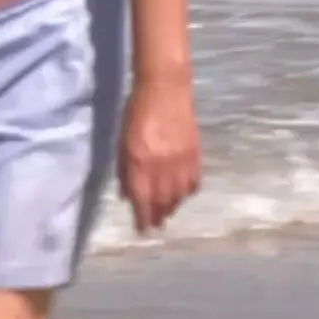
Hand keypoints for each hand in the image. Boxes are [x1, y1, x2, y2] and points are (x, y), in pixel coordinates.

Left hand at [118, 74, 200, 233]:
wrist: (165, 88)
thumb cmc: (136, 113)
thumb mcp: (122, 142)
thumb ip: (124, 170)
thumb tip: (127, 196)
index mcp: (140, 163)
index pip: (142, 199)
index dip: (143, 217)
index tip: (142, 230)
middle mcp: (162, 165)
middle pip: (162, 200)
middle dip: (158, 215)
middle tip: (156, 225)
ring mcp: (181, 160)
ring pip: (180, 194)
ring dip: (174, 206)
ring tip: (168, 212)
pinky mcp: (196, 152)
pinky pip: (194, 180)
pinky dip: (188, 191)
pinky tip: (183, 194)